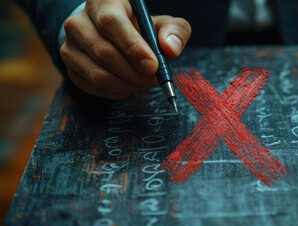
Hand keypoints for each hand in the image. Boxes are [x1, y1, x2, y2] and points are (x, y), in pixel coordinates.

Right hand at [60, 0, 190, 99]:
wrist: (113, 36)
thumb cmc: (141, 28)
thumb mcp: (162, 24)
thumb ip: (175, 31)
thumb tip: (171, 48)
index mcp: (103, 2)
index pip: (111, 23)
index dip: (133, 47)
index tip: (153, 66)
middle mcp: (79, 22)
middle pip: (105, 54)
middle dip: (136, 74)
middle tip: (154, 79)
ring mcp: (69, 46)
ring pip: (99, 75)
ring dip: (128, 85)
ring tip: (143, 81)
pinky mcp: (69, 67)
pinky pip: (95, 88)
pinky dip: (118, 91)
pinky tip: (129, 84)